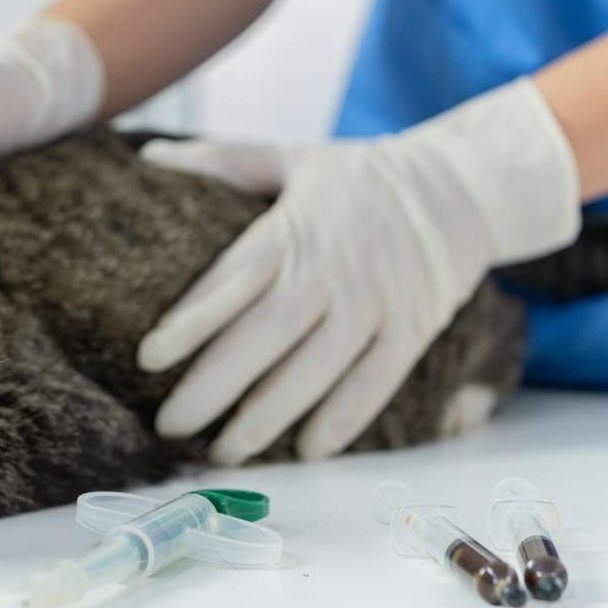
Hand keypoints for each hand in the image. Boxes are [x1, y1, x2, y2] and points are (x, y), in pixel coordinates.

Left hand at [136, 78, 580, 463]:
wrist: (458, 185)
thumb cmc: (361, 177)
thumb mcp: (291, 157)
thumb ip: (222, 161)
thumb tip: (150, 156)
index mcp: (292, 230)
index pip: (230, 280)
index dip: (189, 321)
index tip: (149, 357)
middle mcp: (329, 271)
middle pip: (262, 337)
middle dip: (212, 387)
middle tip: (170, 425)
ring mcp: (373, 304)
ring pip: (313, 371)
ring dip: (266, 417)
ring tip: (225, 451)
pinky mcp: (411, 330)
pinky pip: (374, 384)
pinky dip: (341, 420)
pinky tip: (306, 450)